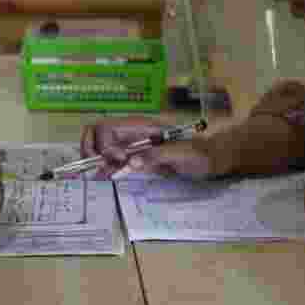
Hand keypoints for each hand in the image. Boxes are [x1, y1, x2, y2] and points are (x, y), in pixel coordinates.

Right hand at [80, 117, 211, 178]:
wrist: (214, 158)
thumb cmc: (201, 153)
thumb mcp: (183, 154)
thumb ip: (158, 155)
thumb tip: (131, 162)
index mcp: (142, 126)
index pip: (108, 126)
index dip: (105, 144)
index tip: (120, 161)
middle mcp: (133, 132)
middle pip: (98, 131)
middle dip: (91, 148)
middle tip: (98, 167)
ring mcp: (134, 144)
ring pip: (103, 145)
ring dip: (96, 159)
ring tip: (99, 176)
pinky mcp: (138, 157)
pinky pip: (114, 158)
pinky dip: (106, 167)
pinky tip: (105, 177)